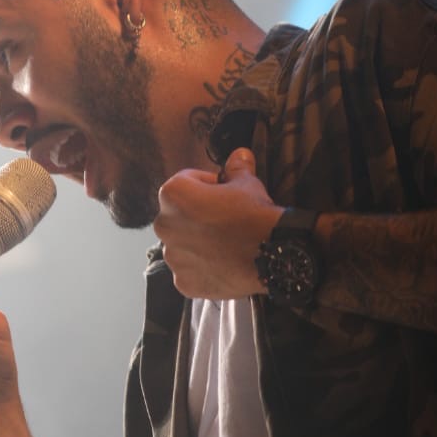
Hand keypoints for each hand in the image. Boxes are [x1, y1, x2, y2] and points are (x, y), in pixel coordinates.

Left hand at [153, 148, 283, 297]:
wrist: (273, 254)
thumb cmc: (253, 213)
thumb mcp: (246, 183)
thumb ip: (236, 167)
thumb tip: (239, 154)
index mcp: (172, 194)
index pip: (185, 182)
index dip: (206, 186)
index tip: (223, 194)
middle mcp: (163, 225)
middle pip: (178, 215)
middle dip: (195, 216)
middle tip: (223, 220)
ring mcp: (173, 257)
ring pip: (182, 244)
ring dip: (196, 243)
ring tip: (223, 244)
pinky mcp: (183, 282)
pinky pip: (189, 270)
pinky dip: (201, 268)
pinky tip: (222, 264)